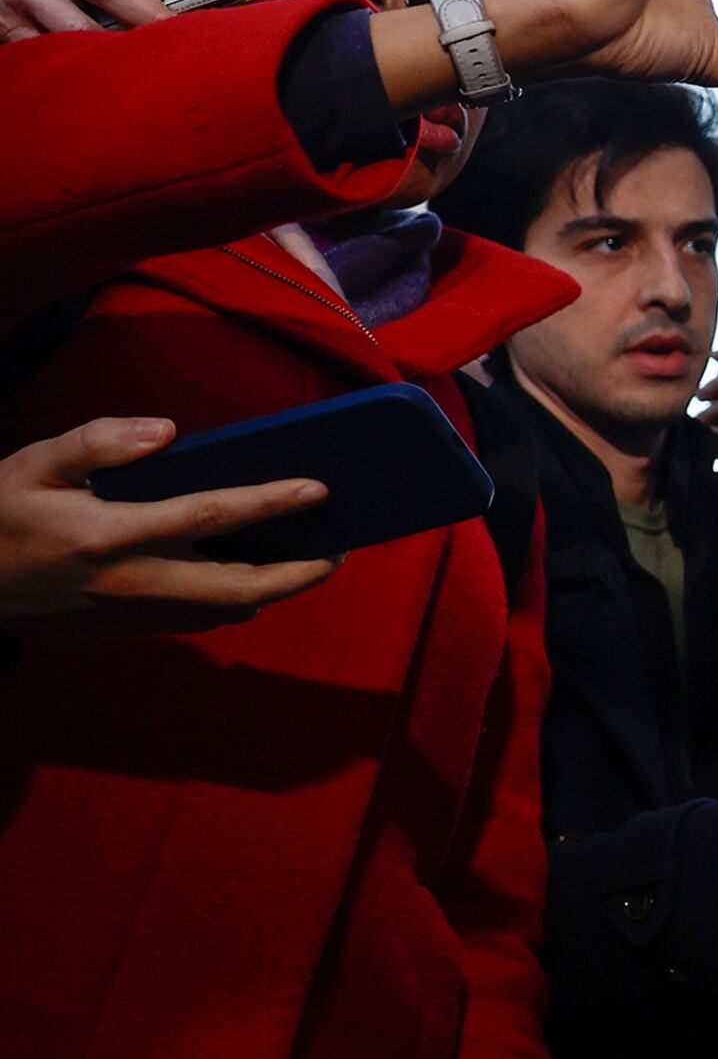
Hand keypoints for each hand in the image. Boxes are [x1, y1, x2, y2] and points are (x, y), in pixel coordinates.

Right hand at [0, 417, 338, 632]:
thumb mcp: (34, 465)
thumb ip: (99, 442)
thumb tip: (168, 431)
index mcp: (110, 534)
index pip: (210, 516)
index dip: (270, 502)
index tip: (319, 489)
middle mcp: (131, 580)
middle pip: (240, 587)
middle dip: (300, 572)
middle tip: (342, 546)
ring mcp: (131, 611)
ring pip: (225, 611)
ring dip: (276, 589)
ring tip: (313, 559)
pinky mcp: (127, 628)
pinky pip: (199, 619)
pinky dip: (237, 601)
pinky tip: (256, 577)